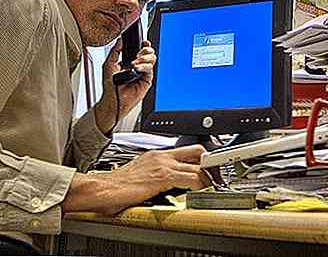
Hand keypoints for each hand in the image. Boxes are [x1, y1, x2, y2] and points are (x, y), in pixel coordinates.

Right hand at [63, 145, 208, 214]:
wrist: (100, 189)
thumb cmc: (116, 186)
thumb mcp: (141, 175)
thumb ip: (157, 176)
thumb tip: (169, 186)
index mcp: (157, 155)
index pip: (187, 149)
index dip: (202, 156)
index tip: (211, 164)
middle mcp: (162, 156)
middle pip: (197, 151)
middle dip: (209, 161)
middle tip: (216, 172)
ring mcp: (163, 165)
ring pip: (197, 164)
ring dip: (207, 175)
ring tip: (212, 183)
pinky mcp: (163, 176)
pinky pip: (190, 178)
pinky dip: (199, 184)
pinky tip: (199, 189)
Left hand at [95, 39, 156, 132]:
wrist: (113, 99)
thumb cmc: (110, 86)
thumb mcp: (109, 64)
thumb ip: (115, 51)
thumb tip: (120, 40)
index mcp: (129, 61)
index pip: (140, 50)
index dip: (143, 45)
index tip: (143, 42)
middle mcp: (138, 66)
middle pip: (149, 53)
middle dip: (146, 50)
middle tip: (139, 52)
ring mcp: (143, 73)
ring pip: (152, 59)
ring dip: (144, 58)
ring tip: (135, 63)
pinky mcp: (147, 80)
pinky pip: (150, 69)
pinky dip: (144, 66)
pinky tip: (136, 68)